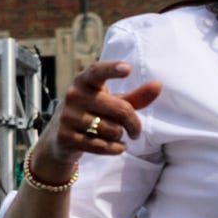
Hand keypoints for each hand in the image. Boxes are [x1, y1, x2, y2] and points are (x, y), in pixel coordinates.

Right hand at [39, 60, 163, 175]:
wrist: (59, 138)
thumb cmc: (92, 114)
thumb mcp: (111, 102)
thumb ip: (135, 96)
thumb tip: (158, 85)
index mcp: (84, 81)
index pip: (98, 71)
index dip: (112, 69)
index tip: (127, 68)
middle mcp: (73, 95)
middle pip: (119, 109)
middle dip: (133, 123)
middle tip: (136, 131)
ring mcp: (68, 116)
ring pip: (112, 129)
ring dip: (120, 136)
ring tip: (115, 135)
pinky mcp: (66, 137)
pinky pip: (102, 146)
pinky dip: (115, 148)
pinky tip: (117, 147)